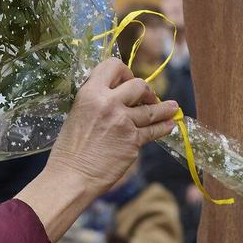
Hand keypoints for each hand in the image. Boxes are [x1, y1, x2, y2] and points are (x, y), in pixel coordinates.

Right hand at [15, 59, 179, 240]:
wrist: (72, 176)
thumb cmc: (70, 149)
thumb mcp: (78, 113)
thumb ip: (98, 101)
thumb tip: (118, 96)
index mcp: (90, 93)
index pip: (113, 66)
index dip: (125, 72)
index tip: (128, 80)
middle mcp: (108, 102)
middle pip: (139, 85)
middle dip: (146, 91)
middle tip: (148, 98)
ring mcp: (123, 121)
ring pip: (151, 109)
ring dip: (164, 108)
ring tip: (173, 108)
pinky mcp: (133, 140)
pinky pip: (154, 130)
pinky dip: (164, 127)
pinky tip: (169, 125)